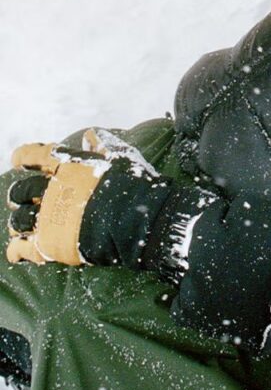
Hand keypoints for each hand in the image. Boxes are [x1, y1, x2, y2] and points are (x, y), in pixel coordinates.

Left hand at [6, 129, 157, 265]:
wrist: (134, 219)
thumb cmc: (131, 185)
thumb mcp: (120, 156)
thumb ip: (103, 145)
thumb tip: (90, 135)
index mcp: (65, 166)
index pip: (34, 155)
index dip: (24, 157)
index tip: (18, 159)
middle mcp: (51, 190)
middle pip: (21, 191)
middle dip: (20, 195)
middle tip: (23, 200)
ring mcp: (47, 217)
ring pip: (18, 220)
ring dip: (19, 223)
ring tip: (23, 227)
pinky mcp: (48, 244)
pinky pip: (21, 249)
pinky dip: (16, 251)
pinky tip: (16, 253)